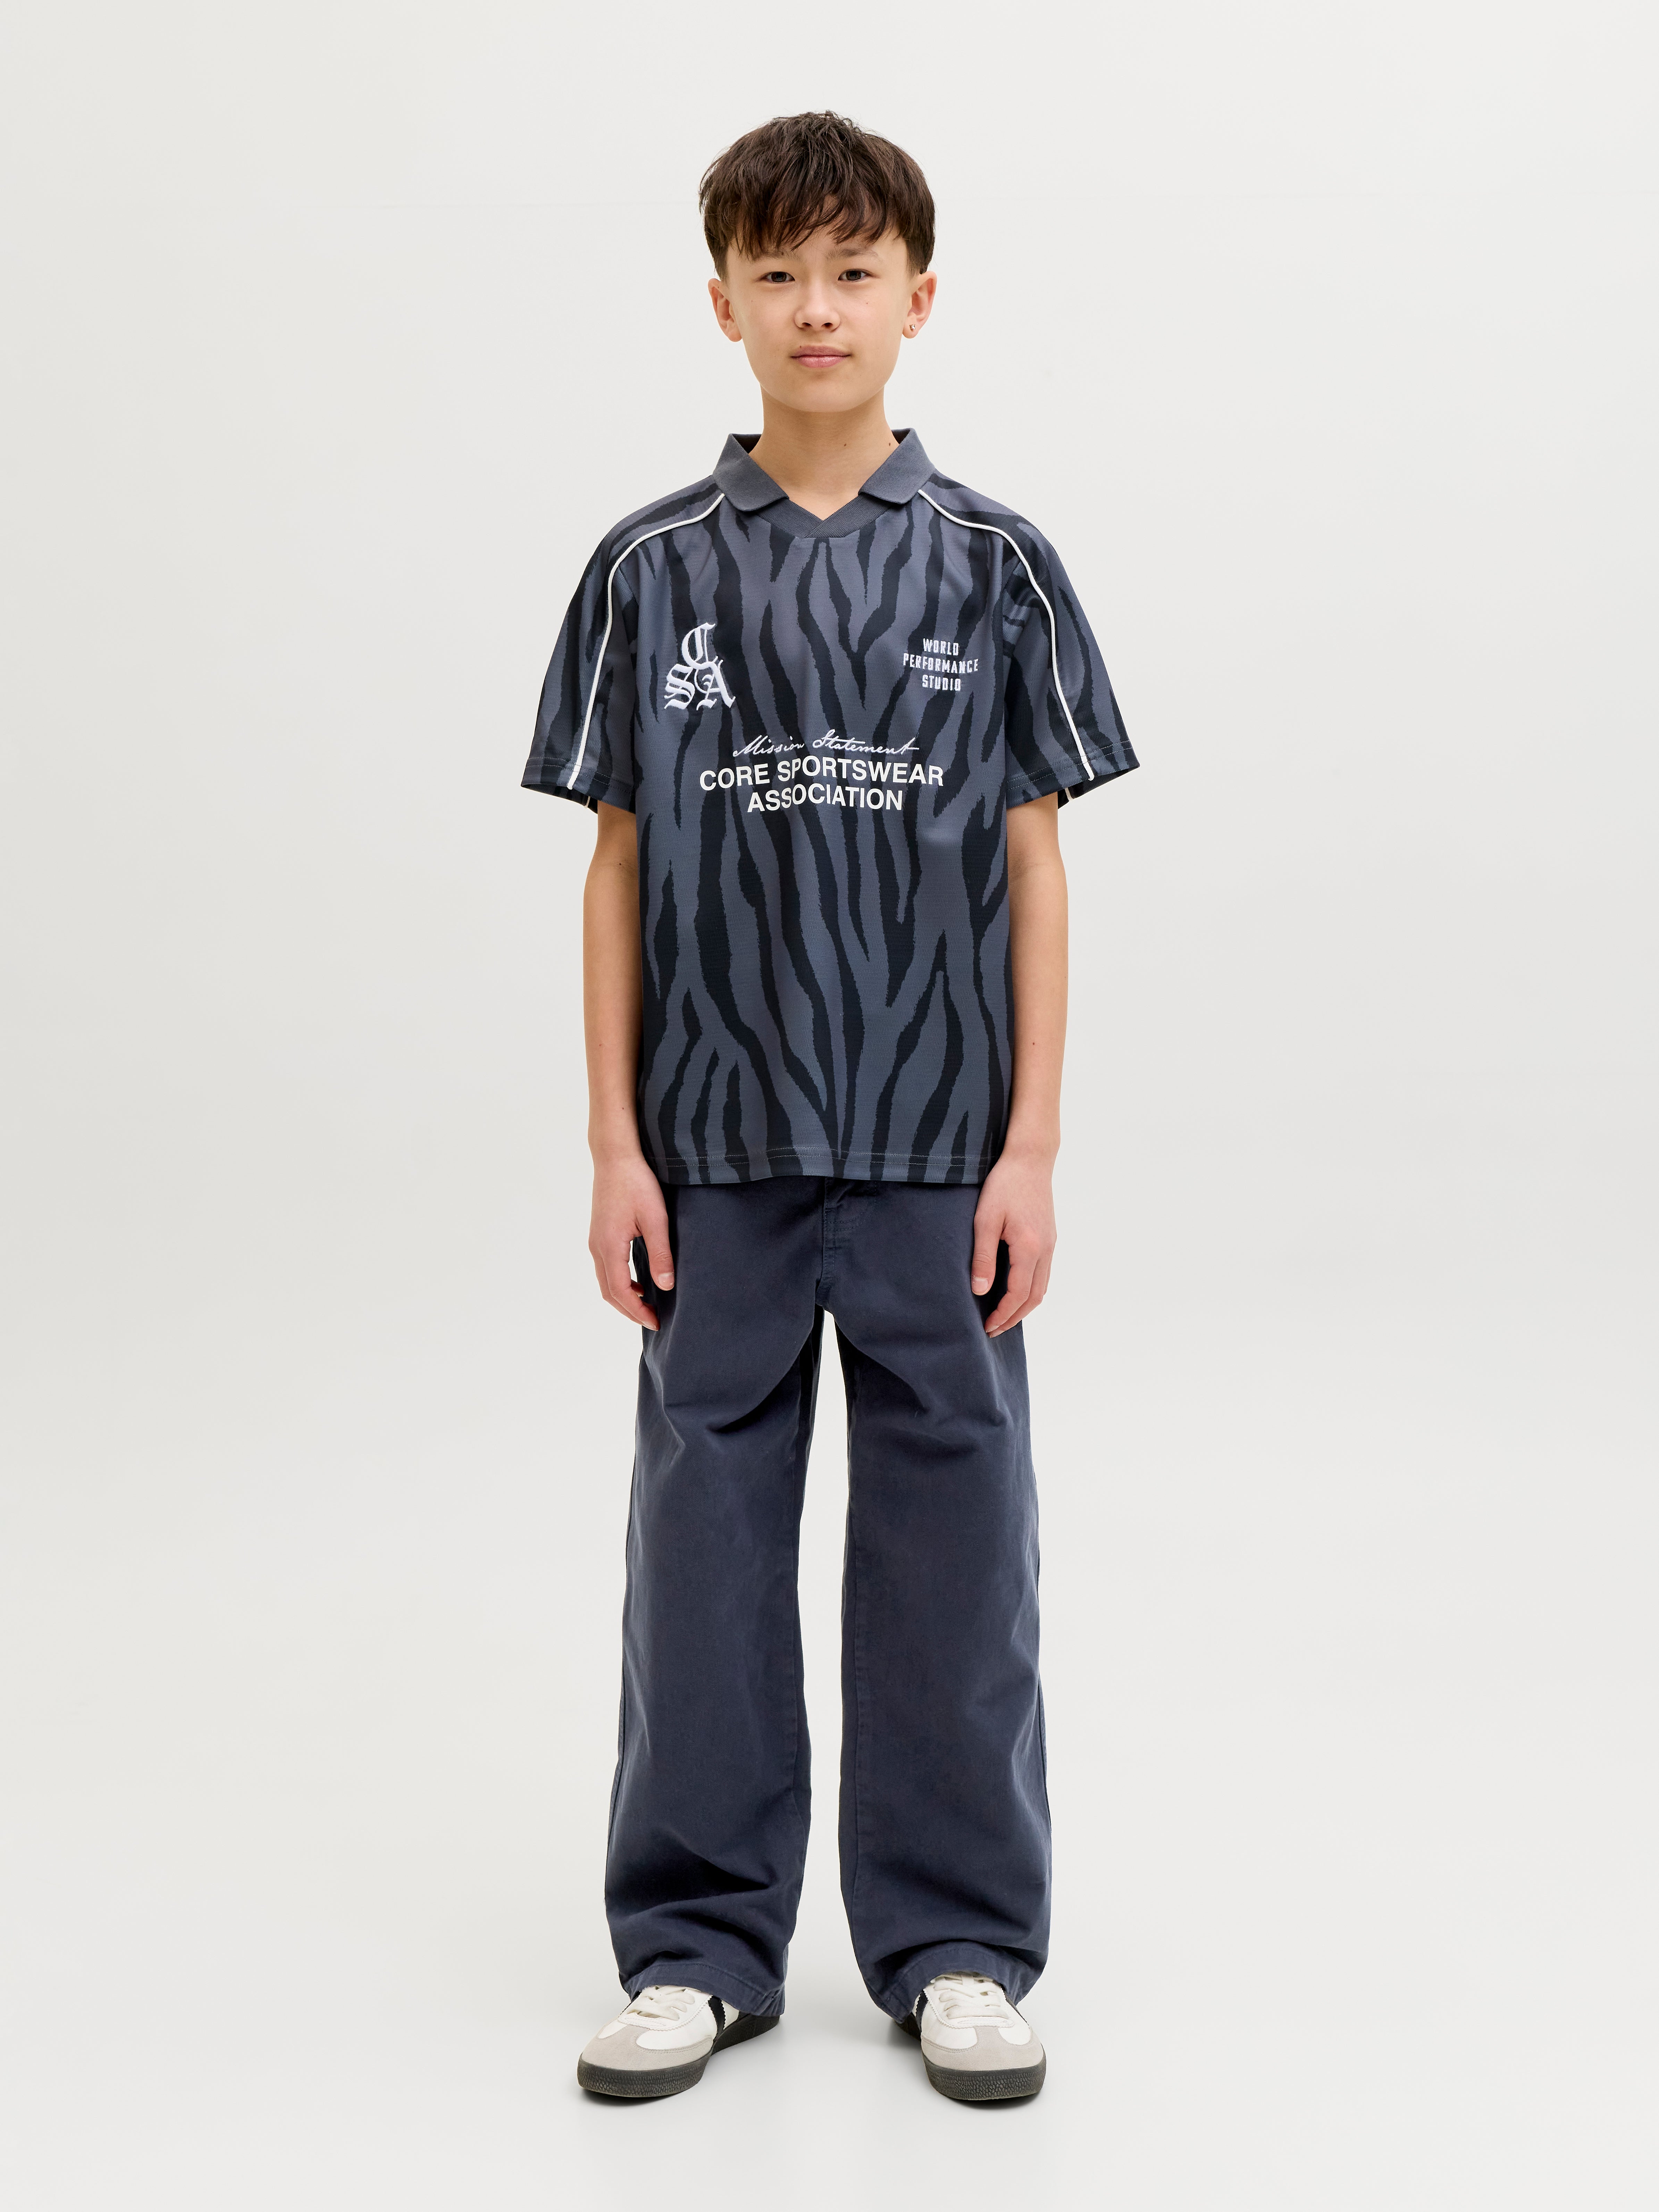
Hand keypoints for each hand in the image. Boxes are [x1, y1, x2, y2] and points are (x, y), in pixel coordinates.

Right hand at [589, 1152, 671, 1329]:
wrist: (615, 1156)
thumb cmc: (637, 1183)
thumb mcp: (655, 1219)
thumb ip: (661, 1254)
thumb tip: (666, 1287)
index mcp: (609, 1247)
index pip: (621, 1292)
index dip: (638, 1312)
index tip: (656, 1323)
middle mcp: (597, 1247)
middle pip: (609, 1292)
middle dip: (630, 1311)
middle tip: (653, 1321)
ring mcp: (595, 1240)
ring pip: (605, 1281)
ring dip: (624, 1297)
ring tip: (647, 1306)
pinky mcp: (599, 1233)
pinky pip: (605, 1267)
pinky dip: (619, 1282)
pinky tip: (638, 1281)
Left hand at [971, 1148, 1056, 1336]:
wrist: (1030, 1158)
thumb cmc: (1004, 1184)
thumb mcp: (985, 1219)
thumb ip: (983, 1257)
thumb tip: (981, 1291)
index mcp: (1030, 1247)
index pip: (1018, 1294)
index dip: (1003, 1314)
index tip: (987, 1327)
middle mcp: (1046, 1249)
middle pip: (1035, 1297)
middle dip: (1014, 1317)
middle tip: (993, 1329)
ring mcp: (1051, 1243)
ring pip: (1042, 1287)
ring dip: (1024, 1305)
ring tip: (1004, 1315)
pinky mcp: (1050, 1236)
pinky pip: (1043, 1272)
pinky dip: (1031, 1289)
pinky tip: (1015, 1289)